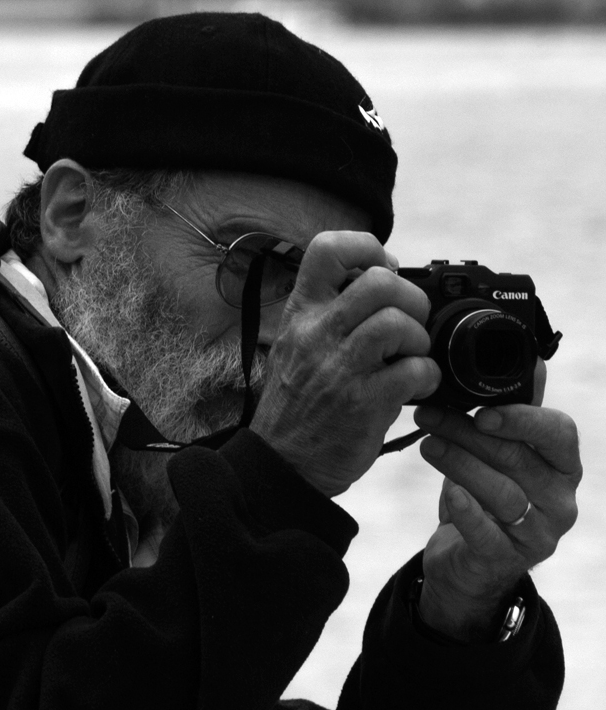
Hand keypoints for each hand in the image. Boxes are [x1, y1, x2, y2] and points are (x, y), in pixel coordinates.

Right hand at [250, 232, 440, 496]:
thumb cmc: (295, 403)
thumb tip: (380, 275)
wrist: (282, 463)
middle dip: (410, 299)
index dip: (365, 247)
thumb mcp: (295, 345)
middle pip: (378, 282)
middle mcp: (316, 334)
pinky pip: (415, 370)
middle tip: (410, 321)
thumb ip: (328, 311)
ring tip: (410, 357)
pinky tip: (414, 387)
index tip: (383, 267)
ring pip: (398, 323)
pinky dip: (426, 377)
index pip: (326, 249)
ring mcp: (339, 368)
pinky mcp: (363, 402)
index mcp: (300, 313)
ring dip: (418, 340)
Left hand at [415, 366, 580, 641]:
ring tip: (426, 443)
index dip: (522, 419)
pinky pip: (489, 534)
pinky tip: (448, 493)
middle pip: (519, 459)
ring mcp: (538, 533)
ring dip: (460, 463)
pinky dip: (468, 512)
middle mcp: (560, 499)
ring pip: (503, 493)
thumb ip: (513, 410)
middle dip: (469, 434)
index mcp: (562, 465)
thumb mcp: (499, 450)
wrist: (467, 560)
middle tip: (428, 415)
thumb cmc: (484, 494)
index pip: (559, 434)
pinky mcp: (507, 559)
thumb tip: (532, 360)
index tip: (481, 410)